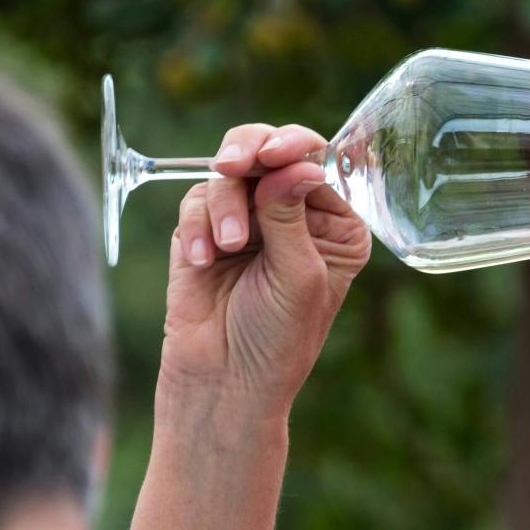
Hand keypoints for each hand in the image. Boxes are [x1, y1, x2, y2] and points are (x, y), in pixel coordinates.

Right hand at [159, 122, 371, 414]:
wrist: (224, 381)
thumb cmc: (277, 338)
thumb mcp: (298, 274)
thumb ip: (290, 213)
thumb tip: (297, 162)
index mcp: (335, 225)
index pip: (317, 164)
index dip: (294, 148)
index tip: (273, 154)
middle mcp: (293, 214)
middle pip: (268, 151)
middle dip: (249, 153)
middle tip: (232, 165)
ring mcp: (248, 219)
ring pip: (228, 175)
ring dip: (224, 207)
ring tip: (226, 249)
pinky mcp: (204, 231)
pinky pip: (195, 202)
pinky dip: (196, 227)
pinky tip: (201, 261)